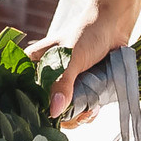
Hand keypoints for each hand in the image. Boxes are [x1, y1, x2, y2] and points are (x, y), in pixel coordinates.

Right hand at [29, 1, 137, 125]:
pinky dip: (88, 112)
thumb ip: (62, 84)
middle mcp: (47, 77)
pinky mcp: (81, 89)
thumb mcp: (72, 58)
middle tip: (80, 112)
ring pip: (65, 111)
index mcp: (35, 65)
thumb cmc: (87, 33)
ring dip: (79, 114)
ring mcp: (65, 84)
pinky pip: (80, 109)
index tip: (53, 115)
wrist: (114, 25)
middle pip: (47, 107)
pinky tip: (96, 107)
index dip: (37, 108)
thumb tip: (54, 111)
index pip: (26, 93)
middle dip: (64, 115)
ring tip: (92, 108)